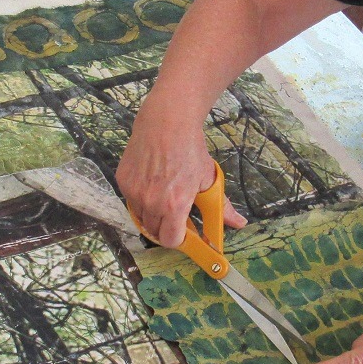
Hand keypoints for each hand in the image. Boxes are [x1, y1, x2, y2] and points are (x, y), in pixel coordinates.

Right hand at [116, 95, 244, 247]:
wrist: (167, 122)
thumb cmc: (189, 150)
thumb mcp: (208, 179)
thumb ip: (221, 207)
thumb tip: (239, 224)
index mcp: (174, 205)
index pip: (170, 240)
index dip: (178, 238)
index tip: (183, 231)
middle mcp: (151, 202)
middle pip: (154, 232)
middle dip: (165, 226)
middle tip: (175, 212)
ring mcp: (135, 192)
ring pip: (141, 217)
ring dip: (151, 214)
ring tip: (163, 195)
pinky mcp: (123, 181)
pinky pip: (131, 201)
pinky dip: (140, 199)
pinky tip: (151, 183)